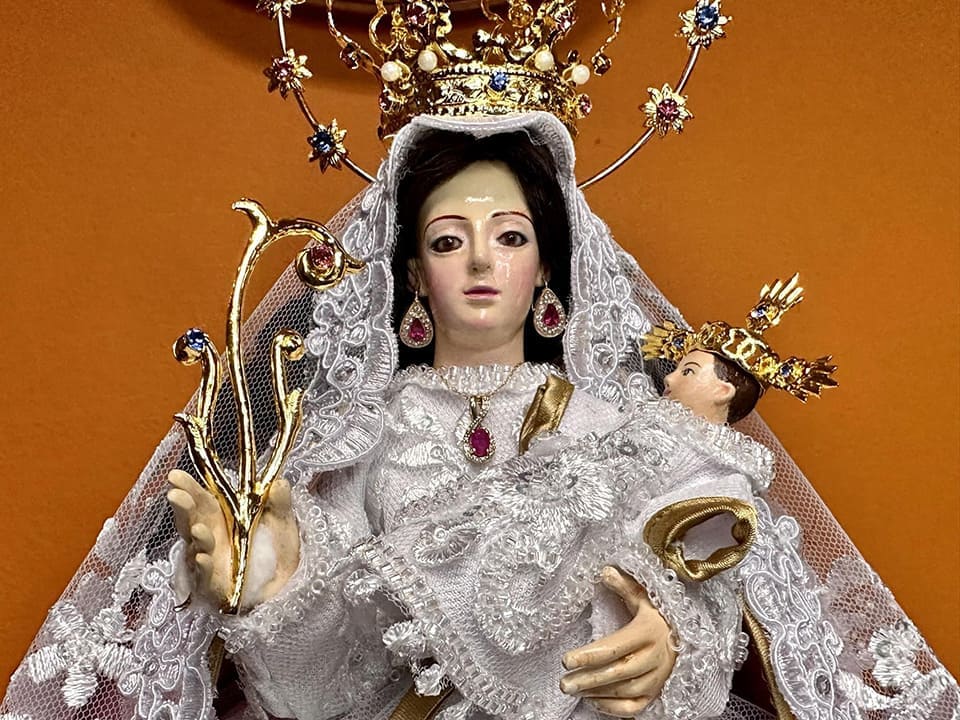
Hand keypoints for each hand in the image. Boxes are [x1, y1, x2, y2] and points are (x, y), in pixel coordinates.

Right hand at [166, 470, 300, 609]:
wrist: (287, 588)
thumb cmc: (278, 553)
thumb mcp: (283, 524)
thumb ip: (280, 504)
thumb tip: (280, 482)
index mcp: (222, 519)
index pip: (201, 500)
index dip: (188, 488)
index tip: (175, 475)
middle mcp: (210, 539)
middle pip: (191, 521)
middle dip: (182, 508)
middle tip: (176, 495)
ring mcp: (210, 564)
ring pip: (196, 549)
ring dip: (197, 538)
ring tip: (199, 528)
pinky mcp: (216, 589)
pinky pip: (206, 578)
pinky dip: (204, 568)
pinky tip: (203, 557)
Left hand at [559, 566, 676, 716]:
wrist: (685, 640)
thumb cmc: (656, 618)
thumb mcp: (644, 598)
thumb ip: (624, 586)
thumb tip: (605, 570)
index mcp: (648, 633)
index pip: (615, 647)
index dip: (589, 655)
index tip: (566, 660)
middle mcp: (654, 658)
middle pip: (617, 673)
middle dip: (588, 679)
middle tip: (564, 682)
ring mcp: (656, 679)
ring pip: (624, 691)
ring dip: (596, 692)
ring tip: (572, 689)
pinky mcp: (656, 693)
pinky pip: (634, 707)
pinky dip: (613, 709)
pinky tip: (593, 702)